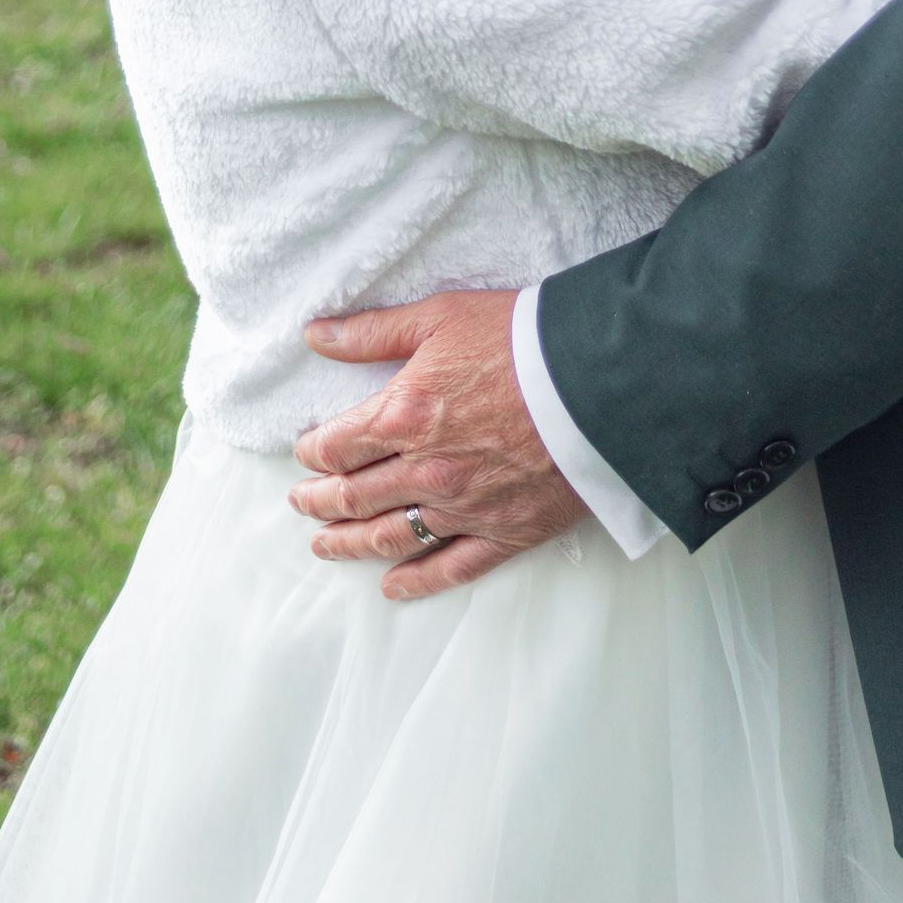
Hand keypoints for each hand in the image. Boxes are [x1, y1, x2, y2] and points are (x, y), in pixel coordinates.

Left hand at [289, 288, 584, 598]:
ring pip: (389, 537)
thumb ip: (374, 332)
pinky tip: (393, 586)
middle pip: (354, 497)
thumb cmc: (522, 338)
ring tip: (325, 545)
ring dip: (349, 544)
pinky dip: (416, 581)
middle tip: (303, 503)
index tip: (305, 453)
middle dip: (320, 502)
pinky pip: (450, 566)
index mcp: (404, 414)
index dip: (312, 452)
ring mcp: (463, 508)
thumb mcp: (441, 316)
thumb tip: (315, 336)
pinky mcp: (504, 531)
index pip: (337, 446)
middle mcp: (424, 470)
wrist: (600, 379)